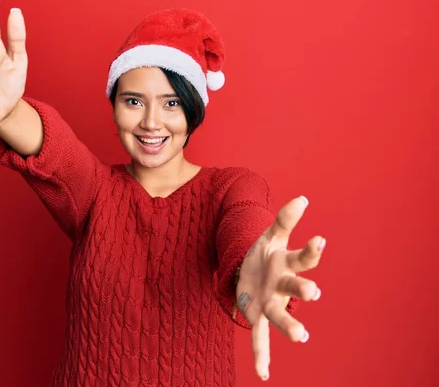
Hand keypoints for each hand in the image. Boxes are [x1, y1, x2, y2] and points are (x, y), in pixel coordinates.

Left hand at [235, 196, 324, 380]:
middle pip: (294, 287)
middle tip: (313, 293)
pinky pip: (259, 337)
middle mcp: (282, 286)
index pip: (303, 259)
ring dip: (290, 325)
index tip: (320, 240)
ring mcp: (270, 302)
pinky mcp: (255, 314)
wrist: (249, 270)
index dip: (311, 251)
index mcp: (287, 265)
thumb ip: (285, 219)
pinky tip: (263, 374)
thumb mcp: (271, 235)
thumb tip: (303, 199)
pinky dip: (261, 355)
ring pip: (280, 315)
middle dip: (302, 290)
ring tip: (302, 336)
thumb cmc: (266, 254)